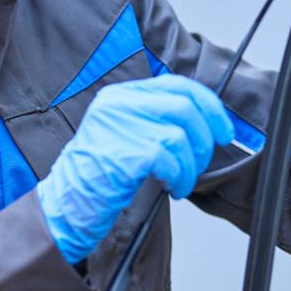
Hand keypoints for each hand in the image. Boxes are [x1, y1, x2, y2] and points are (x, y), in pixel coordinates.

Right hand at [35, 73, 233, 262]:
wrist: (67, 206)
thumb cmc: (100, 178)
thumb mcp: (126, 136)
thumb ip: (157, 121)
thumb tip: (207, 122)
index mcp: (120, 95)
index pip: (177, 84)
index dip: (209, 105)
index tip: (224, 129)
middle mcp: (117, 104)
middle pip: (185, 106)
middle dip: (205, 137)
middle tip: (202, 161)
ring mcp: (119, 126)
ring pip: (181, 135)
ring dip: (192, 165)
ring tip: (181, 182)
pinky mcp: (124, 153)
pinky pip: (170, 160)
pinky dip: (180, 177)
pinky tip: (171, 188)